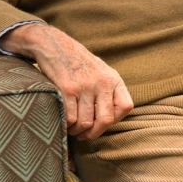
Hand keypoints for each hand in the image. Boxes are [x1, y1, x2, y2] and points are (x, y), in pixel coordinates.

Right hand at [0, 24, 132, 139]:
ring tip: (72, 128)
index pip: (126, 107)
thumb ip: (109, 92)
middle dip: (94, 133)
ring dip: (77, 131)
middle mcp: (102, 83)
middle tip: (84, 135)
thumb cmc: (80, 64)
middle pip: (106, 120)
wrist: (56, 46)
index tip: (101, 123)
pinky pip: (70, 118)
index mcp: (114, 80)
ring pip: (85, 123)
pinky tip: (63, 121)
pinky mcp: (67, 89)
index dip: (114, 120)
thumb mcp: (102, 73)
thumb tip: (110, 119)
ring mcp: (85, 86)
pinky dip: (66, 125)